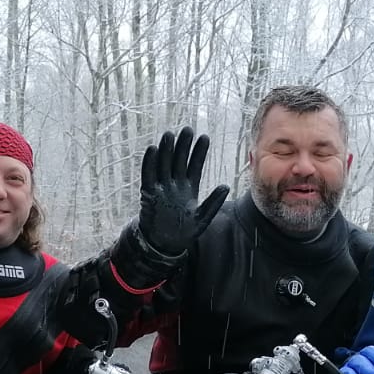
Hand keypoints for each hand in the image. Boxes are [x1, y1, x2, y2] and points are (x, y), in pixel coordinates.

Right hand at [138, 127, 229, 257]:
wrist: (164, 244)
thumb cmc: (184, 232)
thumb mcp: (202, 218)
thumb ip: (213, 203)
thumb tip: (225, 187)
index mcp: (189, 189)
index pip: (195, 166)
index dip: (199, 153)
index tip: (204, 138)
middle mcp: (175, 185)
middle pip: (179, 161)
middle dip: (183, 146)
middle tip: (188, 129)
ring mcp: (162, 188)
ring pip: (164, 164)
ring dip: (166, 150)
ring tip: (170, 135)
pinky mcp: (149, 193)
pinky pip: (148, 175)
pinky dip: (149, 163)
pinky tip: (152, 149)